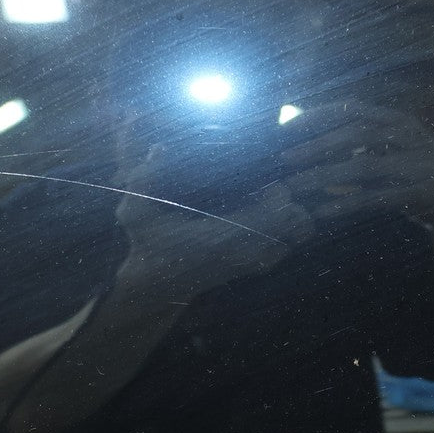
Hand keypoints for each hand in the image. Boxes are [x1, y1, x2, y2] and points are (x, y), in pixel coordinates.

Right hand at [112, 147, 314, 298]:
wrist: (156, 287)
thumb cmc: (147, 245)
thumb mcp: (134, 213)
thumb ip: (143, 179)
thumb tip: (160, 146)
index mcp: (226, 237)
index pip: (280, 209)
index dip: (275, 187)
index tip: (259, 176)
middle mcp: (249, 252)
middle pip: (299, 220)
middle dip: (288, 197)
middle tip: (266, 181)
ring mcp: (256, 262)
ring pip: (299, 234)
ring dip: (291, 213)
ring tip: (267, 195)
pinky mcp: (256, 267)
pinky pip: (290, 245)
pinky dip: (286, 228)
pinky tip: (262, 211)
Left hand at [277, 103, 433, 227]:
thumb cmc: (411, 174)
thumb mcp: (386, 150)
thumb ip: (353, 141)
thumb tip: (303, 133)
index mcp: (397, 120)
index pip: (351, 109)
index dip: (317, 117)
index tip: (285, 129)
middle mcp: (409, 136)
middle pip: (355, 133)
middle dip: (315, 145)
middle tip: (283, 158)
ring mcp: (418, 164)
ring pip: (363, 167)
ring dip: (324, 176)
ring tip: (295, 187)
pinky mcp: (422, 193)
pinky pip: (377, 199)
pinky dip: (347, 204)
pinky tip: (322, 212)